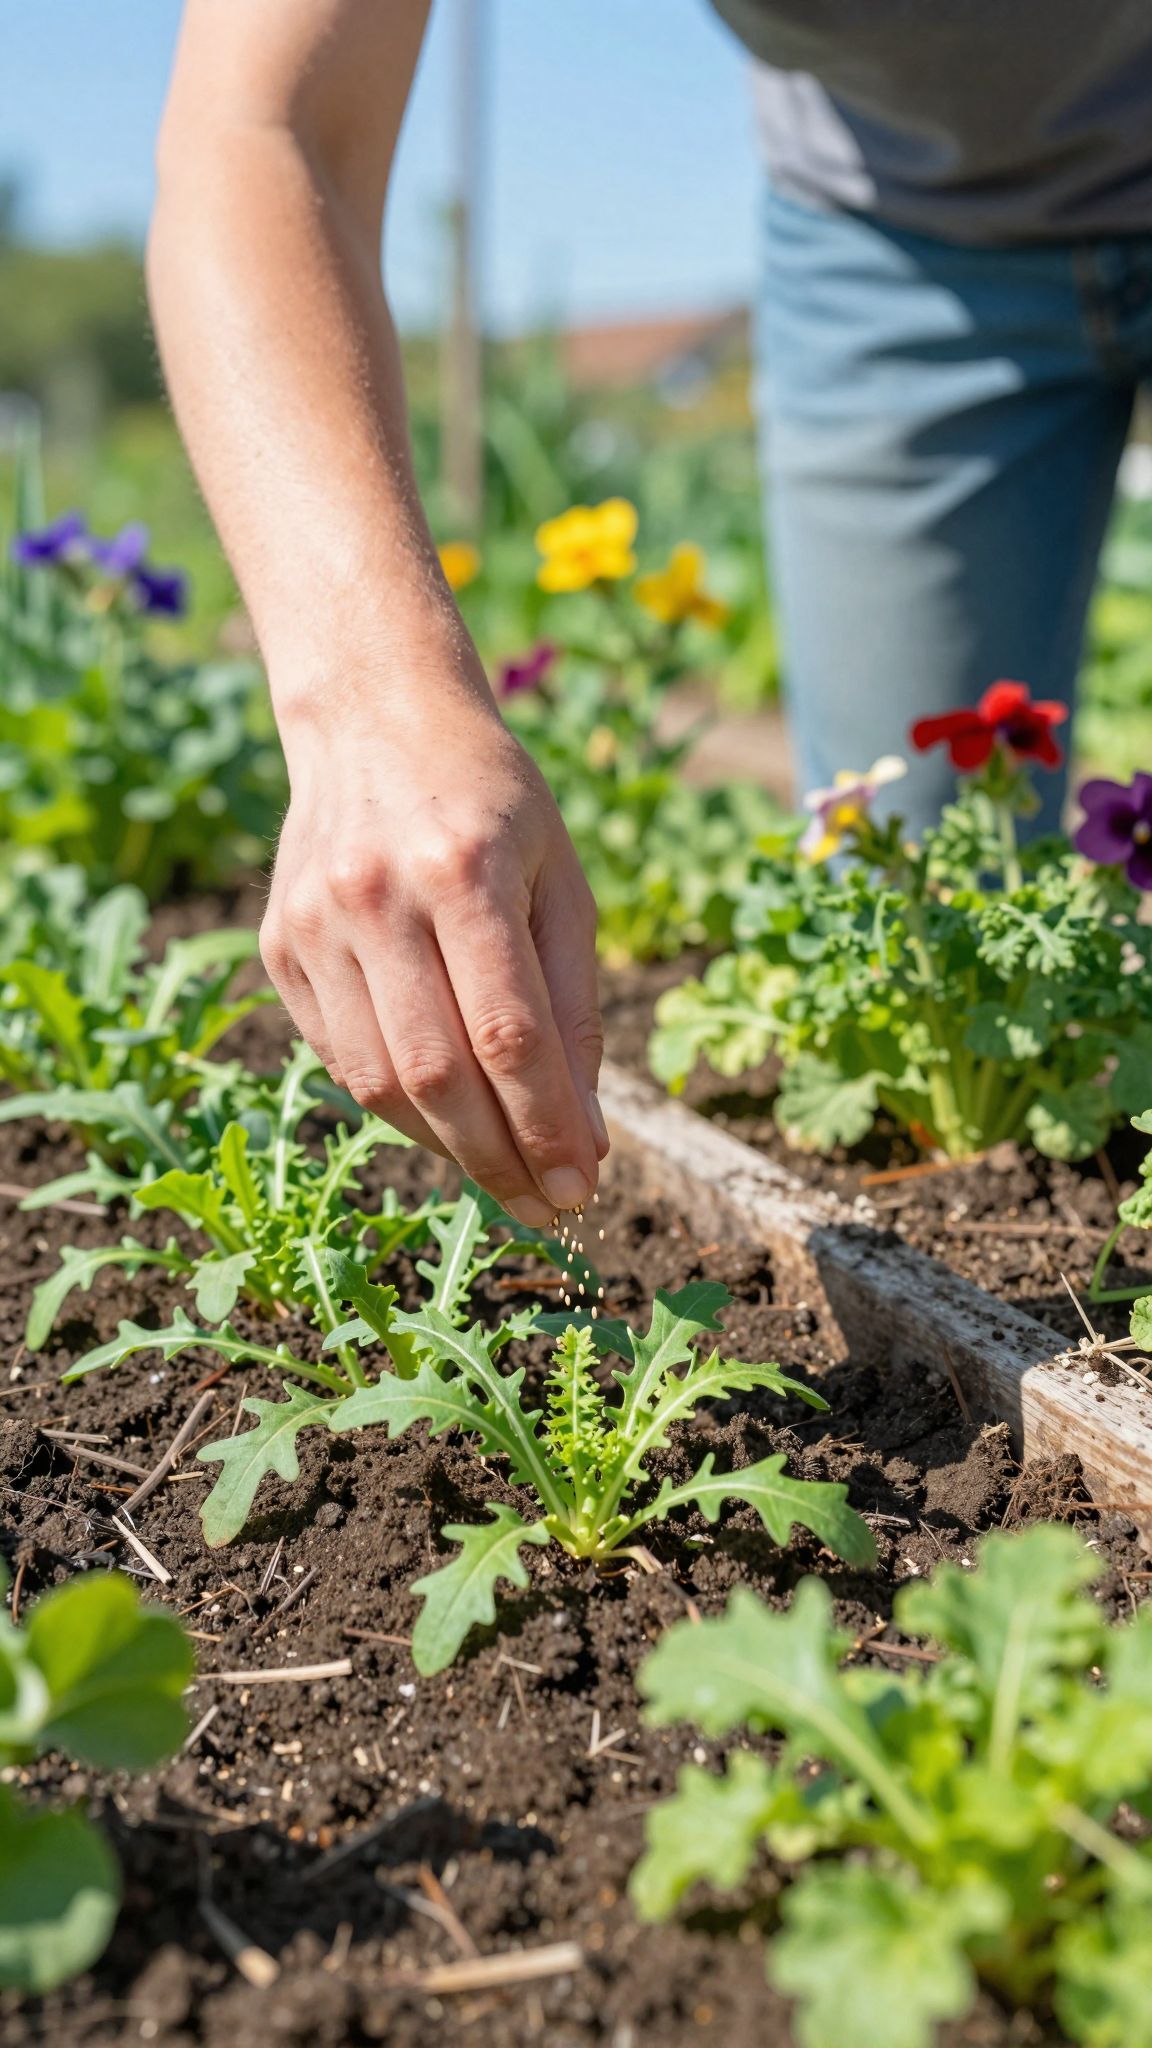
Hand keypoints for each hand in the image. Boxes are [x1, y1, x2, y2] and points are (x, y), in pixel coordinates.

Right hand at [260, 690, 608, 1227]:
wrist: (375, 719)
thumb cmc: (494, 803)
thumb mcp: (563, 881)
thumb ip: (576, 1004)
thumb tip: (584, 1134)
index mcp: (463, 869)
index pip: (510, 1034)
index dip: (547, 1126)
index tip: (582, 1189)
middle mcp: (377, 897)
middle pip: (438, 1073)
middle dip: (501, 1159)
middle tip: (547, 1208)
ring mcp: (315, 924)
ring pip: (380, 1082)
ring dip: (449, 1149)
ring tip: (504, 1175)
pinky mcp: (279, 946)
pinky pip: (343, 1059)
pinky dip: (399, 1108)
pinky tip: (447, 1119)